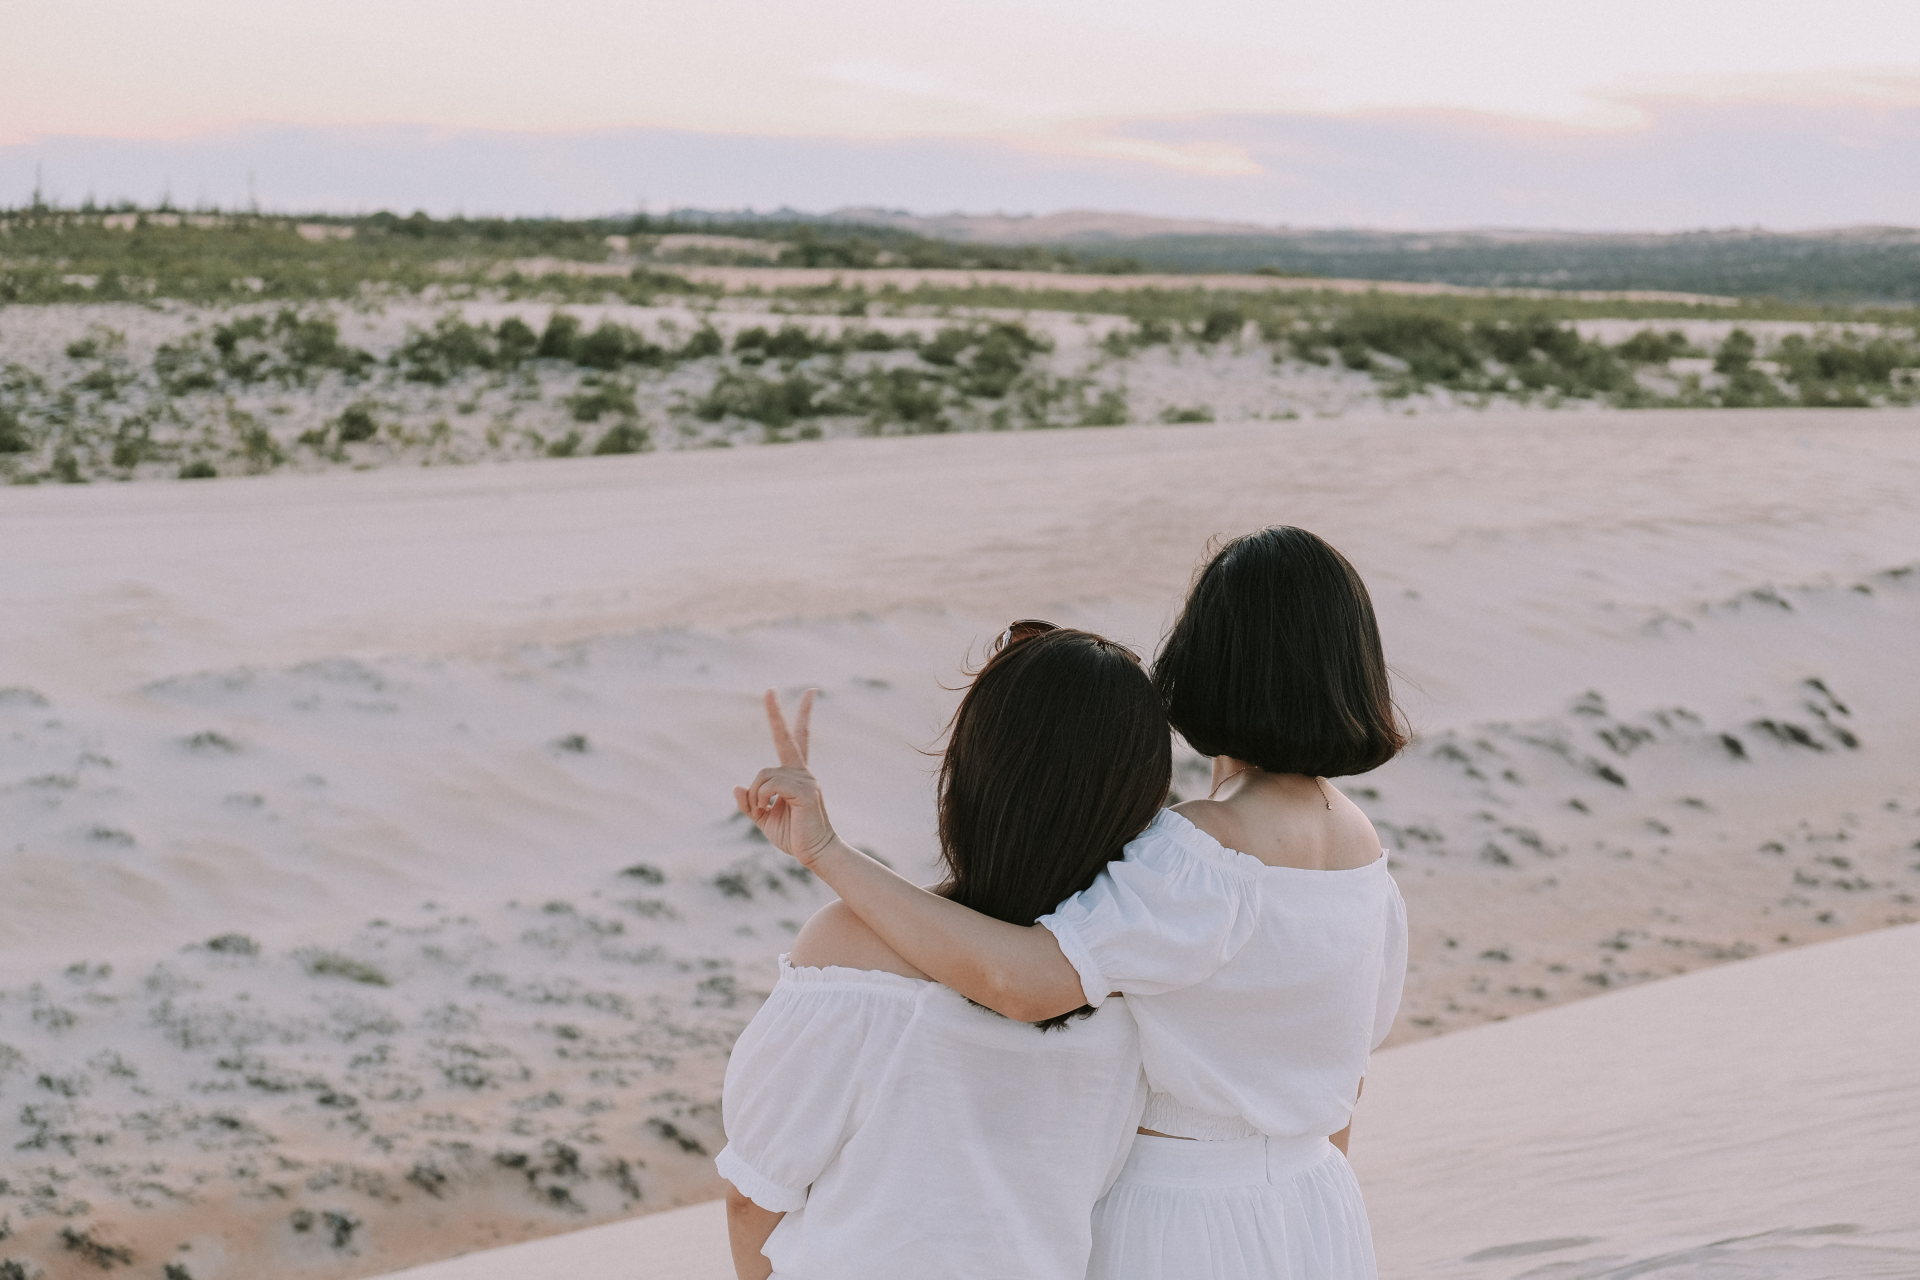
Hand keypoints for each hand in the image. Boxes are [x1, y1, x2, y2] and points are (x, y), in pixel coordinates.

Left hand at [734, 689, 838, 866]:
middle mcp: (803, 772)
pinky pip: (770, 785)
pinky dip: (762, 798)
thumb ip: (751, 803)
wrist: (816, 853)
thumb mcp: (764, 818)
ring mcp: (806, 779)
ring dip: (757, 795)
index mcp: (795, 775)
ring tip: (764, 811)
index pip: (797, 739)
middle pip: (787, 737)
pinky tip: (767, 809)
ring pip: (764, 774)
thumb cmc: (793, 836)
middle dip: (777, 713)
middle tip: (768, 689)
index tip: (809, 693)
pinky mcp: (805, 791)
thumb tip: (737, 787)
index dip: (799, 716)